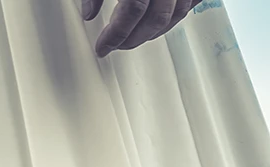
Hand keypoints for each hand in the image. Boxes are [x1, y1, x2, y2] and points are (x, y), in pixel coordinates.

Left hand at [84, 0, 202, 57]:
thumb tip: (88, 15)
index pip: (132, 12)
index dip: (115, 34)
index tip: (102, 48)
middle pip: (156, 19)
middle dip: (133, 39)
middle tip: (116, 46)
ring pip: (176, 15)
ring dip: (154, 32)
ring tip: (134, 38)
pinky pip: (191, 5)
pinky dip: (174, 18)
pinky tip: (158, 24)